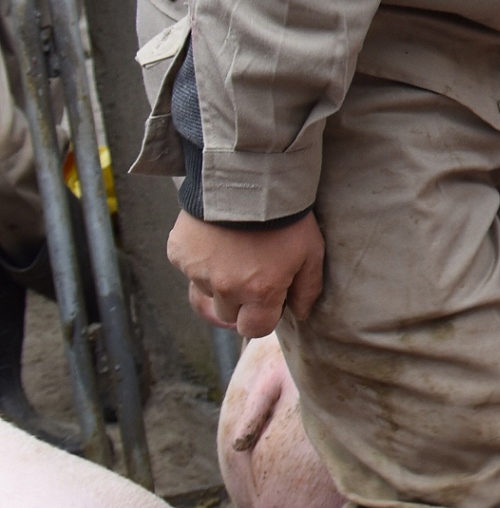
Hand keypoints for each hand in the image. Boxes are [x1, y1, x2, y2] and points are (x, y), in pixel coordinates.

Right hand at [169, 212, 324, 338]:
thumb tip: (300, 314)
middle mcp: (225, 288)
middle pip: (228, 313)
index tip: (269, 300)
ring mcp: (198, 272)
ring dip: (219, 279)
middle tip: (253, 271)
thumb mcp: (311, 252)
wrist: (248, 178)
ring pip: (206, 291)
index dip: (262, 318)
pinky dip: (200, 259)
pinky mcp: (179, 254)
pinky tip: (216, 239)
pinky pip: (188, 268)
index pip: (254, 329)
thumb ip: (308, 289)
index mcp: (259, 293)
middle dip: (241, 301)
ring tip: (236, 250)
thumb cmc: (287, 218)